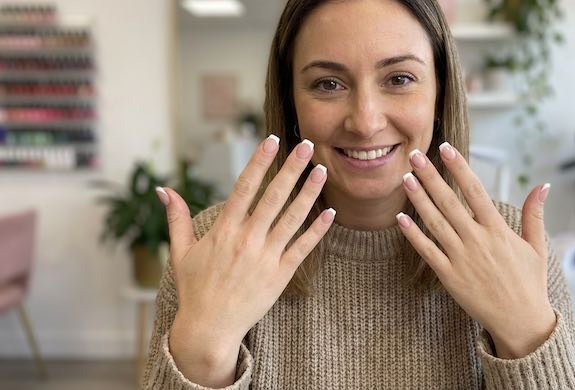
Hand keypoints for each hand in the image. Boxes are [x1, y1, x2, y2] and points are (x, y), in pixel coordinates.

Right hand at [156, 136, 334, 385]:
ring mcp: (265, 257)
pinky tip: (330, 213)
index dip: (259, 162)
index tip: (272, 141)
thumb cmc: (194, 289)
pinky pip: (303, 248)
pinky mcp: (280, 275)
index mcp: (223, 230)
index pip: (244, 187)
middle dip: (292, 168)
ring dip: (309, 193)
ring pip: (292, 218)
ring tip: (323, 171)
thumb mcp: (181, 252)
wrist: (209, 328)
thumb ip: (176, 218)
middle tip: (307, 146)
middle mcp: (246, 240)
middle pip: (274, 197)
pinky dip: (317, 230)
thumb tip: (163, 189)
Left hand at [396, 143, 555, 358]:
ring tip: (405, 178)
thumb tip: (542, 185)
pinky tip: (401, 218)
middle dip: (431, 176)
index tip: (446, 148)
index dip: (459, 168)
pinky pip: (427, 252)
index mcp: (498, 230)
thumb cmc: (530, 283)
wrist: (520, 322)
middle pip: (449, 202)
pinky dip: (414, 235)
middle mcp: (478, 241)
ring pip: (435, 223)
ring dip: (419, 199)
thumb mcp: (537, 246)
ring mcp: (462, 258)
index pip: (475, 191)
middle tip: (414, 155)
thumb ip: (534, 214)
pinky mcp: (449, 276)